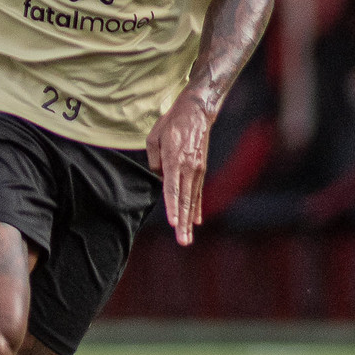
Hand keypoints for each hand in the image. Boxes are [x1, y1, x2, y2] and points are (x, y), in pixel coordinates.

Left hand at [146, 92, 214, 245]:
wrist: (196, 113)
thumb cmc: (171, 124)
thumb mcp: (153, 138)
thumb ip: (154, 160)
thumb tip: (159, 178)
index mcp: (174, 160)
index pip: (171, 188)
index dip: (171, 207)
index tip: (172, 223)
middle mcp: (188, 168)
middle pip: (184, 200)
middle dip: (182, 223)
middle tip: (183, 241)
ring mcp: (196, 170)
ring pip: (191, 200)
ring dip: (189, 221)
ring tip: (187, 238)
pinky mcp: (201, 170)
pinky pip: (198, 193)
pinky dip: (196, 208)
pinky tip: (195, 222)